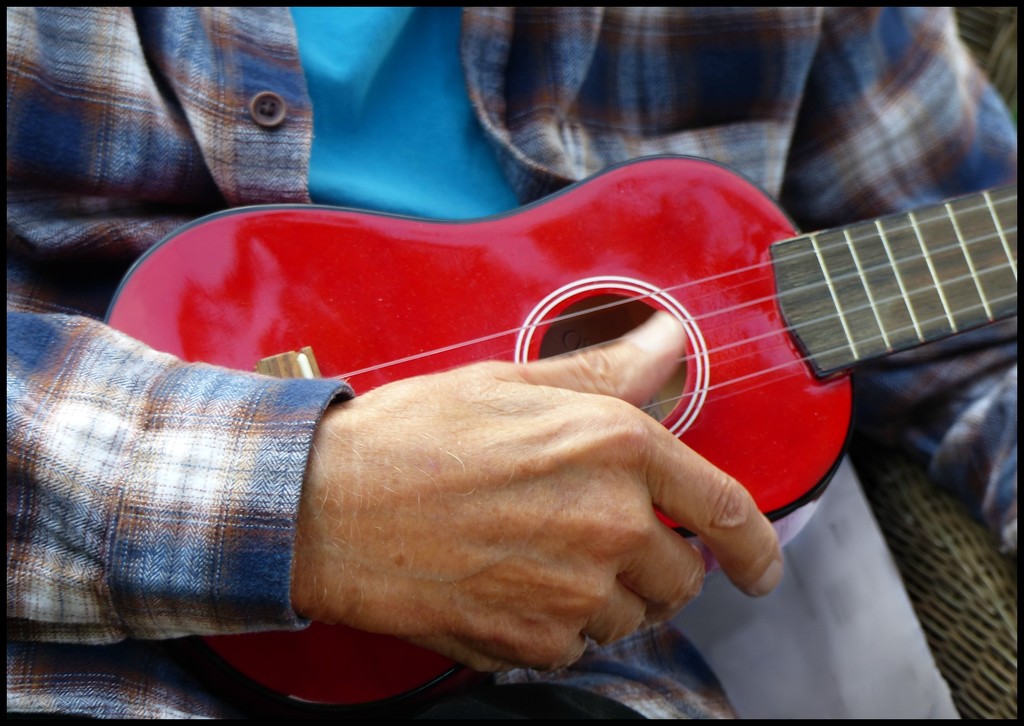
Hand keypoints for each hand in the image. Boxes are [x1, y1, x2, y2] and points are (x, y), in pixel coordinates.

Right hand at [291, 312, 781, 671]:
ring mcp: (571, 589)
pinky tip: (513, 589)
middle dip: (659, 566)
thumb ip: (606, 372)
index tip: (762, 567)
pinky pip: (577, 649)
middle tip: (605, 544)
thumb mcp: (512, 386)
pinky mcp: (531, 640)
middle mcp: (606, 520)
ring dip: (607, 597)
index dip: (758, 547)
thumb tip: (668, 342)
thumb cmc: (410, 437)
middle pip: (681, 576)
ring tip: (545, 560)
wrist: (326, 507)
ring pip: (632, 616)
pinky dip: (559, 628)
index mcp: (611, 446)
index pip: (723, 509)